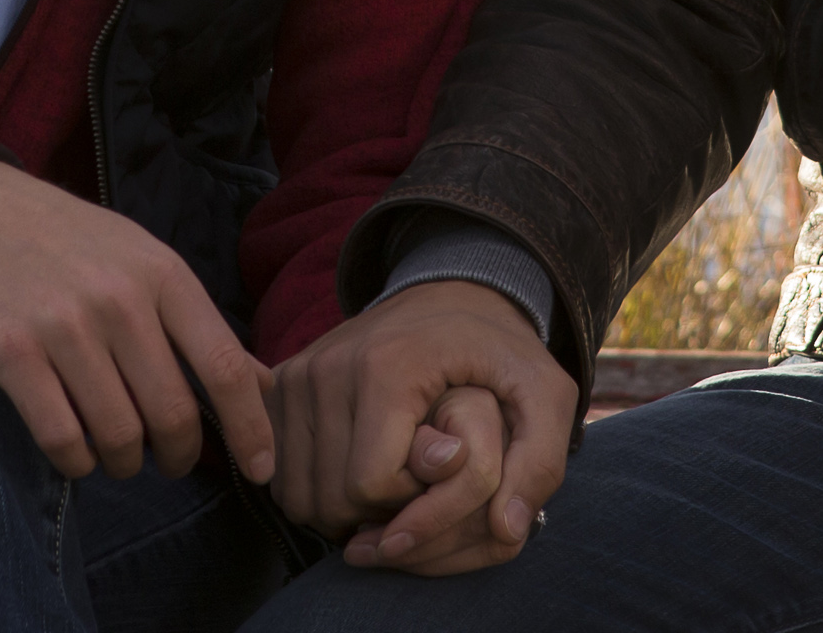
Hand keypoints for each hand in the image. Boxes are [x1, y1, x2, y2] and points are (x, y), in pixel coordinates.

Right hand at [0, 157, 275, 483]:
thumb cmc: (74, 240)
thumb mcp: (147, 260)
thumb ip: (200, 324)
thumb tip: (264, 385)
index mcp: (163, 274)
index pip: (223, 366)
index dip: (251, 428)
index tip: (261, 471)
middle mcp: (119, 300)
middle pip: (172, 414)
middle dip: (178, 456)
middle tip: (169, 460)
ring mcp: (63, 326)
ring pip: (118, 435)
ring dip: (126, 463)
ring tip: (120, 454)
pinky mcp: (12, 352)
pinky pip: (61, 439)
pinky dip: (77, 463)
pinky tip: (78, 453)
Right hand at [273, 279, 573, 572]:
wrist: (450, 291)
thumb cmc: (499, 351)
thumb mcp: (544, 394)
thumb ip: (539, 462)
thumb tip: (507, 530)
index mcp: (386, 368)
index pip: (371, 486)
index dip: (413, 501)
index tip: (443, 470)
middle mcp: (328, 366)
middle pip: (330, 496)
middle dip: (378, 511)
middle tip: (418, 480)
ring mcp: (298, 373)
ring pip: (298, 493)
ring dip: (344, 507)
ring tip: (391, 477)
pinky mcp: (281, 382)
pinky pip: (278, 472)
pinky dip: (314, 488)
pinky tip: (355, 469)